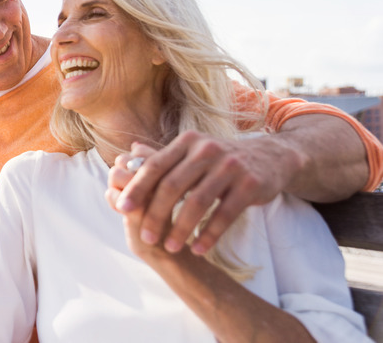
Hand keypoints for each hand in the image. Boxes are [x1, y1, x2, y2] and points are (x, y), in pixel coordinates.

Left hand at [107, 130, 301, 254]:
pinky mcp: (250, 183)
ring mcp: (230, 166)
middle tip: (146, 237)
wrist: (271, 157)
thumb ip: (160, 158)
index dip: (137, 187)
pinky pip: (224, 214)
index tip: (121, 208)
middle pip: (172, 186)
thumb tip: (125, 158)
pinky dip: (209, 234)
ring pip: (197, 202)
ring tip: (170, 248)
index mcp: (187, 143)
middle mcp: (206, 150)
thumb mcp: (191, 153)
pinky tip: (198, 249)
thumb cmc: (220, 160)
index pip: (155, 165)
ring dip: (181, 229)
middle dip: (155, 214)